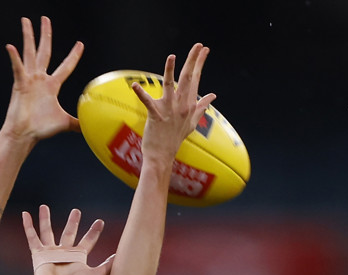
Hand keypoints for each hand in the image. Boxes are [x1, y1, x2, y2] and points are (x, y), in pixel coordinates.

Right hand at [3, 16, 82, 142]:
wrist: (25, 134)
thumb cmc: (41, 129)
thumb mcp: (64, 123)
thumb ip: (77, 123)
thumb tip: (89, 128)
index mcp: (51, 86)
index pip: (65, 66)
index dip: (73, 55)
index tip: (80, 44)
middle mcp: (40, 79)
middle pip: (44, 51)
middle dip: (45, 35)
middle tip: (45, 19)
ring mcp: (29, 80)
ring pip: (29, 53)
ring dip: (28, 36)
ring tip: (26, 20)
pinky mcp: (20, 85)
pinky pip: (18, 68)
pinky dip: (14, 58)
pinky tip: (11, 47)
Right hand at [22, 205, 114, 274]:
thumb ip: (109, 264)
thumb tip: (122, 255)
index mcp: (79, 257)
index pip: (88, 240)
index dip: (94, 231)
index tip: (100, 222)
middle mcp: (65, 254)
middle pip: (69, 233)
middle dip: (73, 222)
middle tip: (76, 211)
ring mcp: (51, 254)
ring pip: (48, 232)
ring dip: (46, 220)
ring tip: (44, 206)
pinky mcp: (39, 255)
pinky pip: (32, 237)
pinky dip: (28, 226)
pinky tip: (25, 214)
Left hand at [132, 45, 215, 164]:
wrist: (162, 156)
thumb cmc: (174, 139)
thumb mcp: (192, 123)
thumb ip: (202, 107)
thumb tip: (212, 96)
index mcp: (189, 105)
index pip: (196, 79)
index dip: (200, 63)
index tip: (204, 50)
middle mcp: (181, 105)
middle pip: (188, 78)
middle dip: (194, 60)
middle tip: (199, 45)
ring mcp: (169, 110)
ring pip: (171, 86)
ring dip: (170, 71)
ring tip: (172, 57)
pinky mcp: (156, 116)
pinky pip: (148, 103)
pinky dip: (141, 94)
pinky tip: (135, 86)